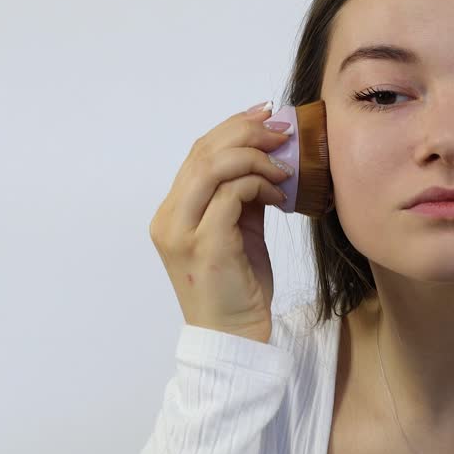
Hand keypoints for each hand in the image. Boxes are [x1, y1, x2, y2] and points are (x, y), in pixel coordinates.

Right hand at [148, 104, 294, 341]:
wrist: (234, 339)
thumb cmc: (238, 288)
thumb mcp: (240, 233)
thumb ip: (242, 197)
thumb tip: (267, 158)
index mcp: (171, 213)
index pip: (197, 154)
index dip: (231, 128)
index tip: (264, 115)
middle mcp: (169, 218)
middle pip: (204, 153)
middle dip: (246, 132)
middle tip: (281, 131)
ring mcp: (184, 232)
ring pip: (214, 168)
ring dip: (255, 157)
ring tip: (284, 167)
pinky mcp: (207, 245)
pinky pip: (232, 194)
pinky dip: (259, 185)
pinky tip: (279, 195)